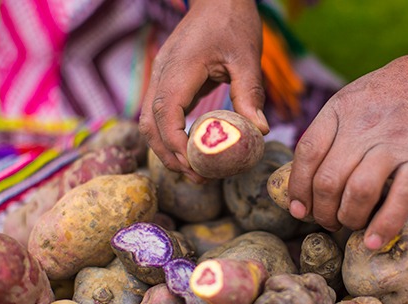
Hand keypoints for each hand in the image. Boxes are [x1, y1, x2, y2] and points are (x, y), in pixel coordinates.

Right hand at [139, 0, 268, 182]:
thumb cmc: (233, 22)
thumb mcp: (246, 56)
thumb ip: (249, 93)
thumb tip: (259, 130)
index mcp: (179, 70)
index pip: (166, 116)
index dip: (176, 146)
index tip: (196, 167)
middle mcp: (162, 75)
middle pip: (150, 125)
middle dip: (169, 155)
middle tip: (197, 177)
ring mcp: (161, 76)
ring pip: (149, 121)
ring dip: (166, 148)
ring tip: (193, 169)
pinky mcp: (167, 79)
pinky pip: (159, 112)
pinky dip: (169, 134)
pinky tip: (191, 147)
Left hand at [288, 54, 407, 249]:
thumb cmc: (385, 97)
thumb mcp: (348, 100)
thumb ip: (326, 133)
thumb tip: (303, 180)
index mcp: (338, 111)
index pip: (307, 153)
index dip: (298, 187)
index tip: (298, 208)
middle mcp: (362, 128)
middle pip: (328, 179)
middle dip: (321, 211)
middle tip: (326, 220)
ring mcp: (392, 144)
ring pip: (358, 192)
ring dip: (348, 218)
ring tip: (349, 223)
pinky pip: (399, 199)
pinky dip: (384, 225)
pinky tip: (373, 241)